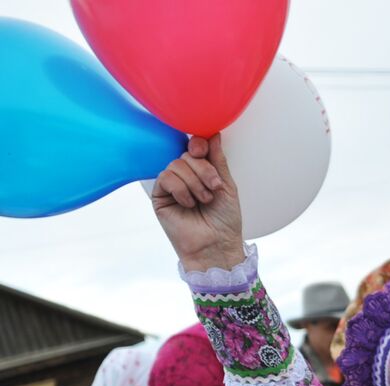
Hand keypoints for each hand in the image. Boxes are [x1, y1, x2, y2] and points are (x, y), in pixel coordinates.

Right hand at [152, 134, 245, 272]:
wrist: (217, 245)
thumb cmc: (225, 220)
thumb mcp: (227, 186)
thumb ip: (218, 160)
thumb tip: (214, 134)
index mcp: (201, 171)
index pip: (194, 146)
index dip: (199, 144)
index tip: (204, 150)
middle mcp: (185, 176)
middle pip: (187, 154)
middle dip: (203, 170)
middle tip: (214, 187)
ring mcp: (171, 185)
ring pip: (176, 164)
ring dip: (195, 182)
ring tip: (204, 201)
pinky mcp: (160, 195)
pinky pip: (166, 178)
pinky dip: (181, 190)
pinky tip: (188, 204)